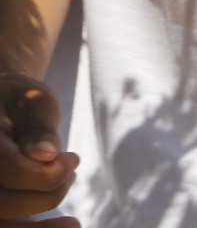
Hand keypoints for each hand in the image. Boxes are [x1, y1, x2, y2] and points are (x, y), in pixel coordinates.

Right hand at [0, 71, 76, 222]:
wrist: (3, 106)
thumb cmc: (22, 99)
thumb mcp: (33, 100)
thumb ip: (39, 127)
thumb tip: (46, 154)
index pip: (10, 169)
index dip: (46, 173)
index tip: (72, 159)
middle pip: (3, 203)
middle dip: (47, 194)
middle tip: (72, 170)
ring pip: (2, 220)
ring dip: (40, 223)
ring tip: (68, 187)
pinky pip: (5, 225)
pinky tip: (71, 225)